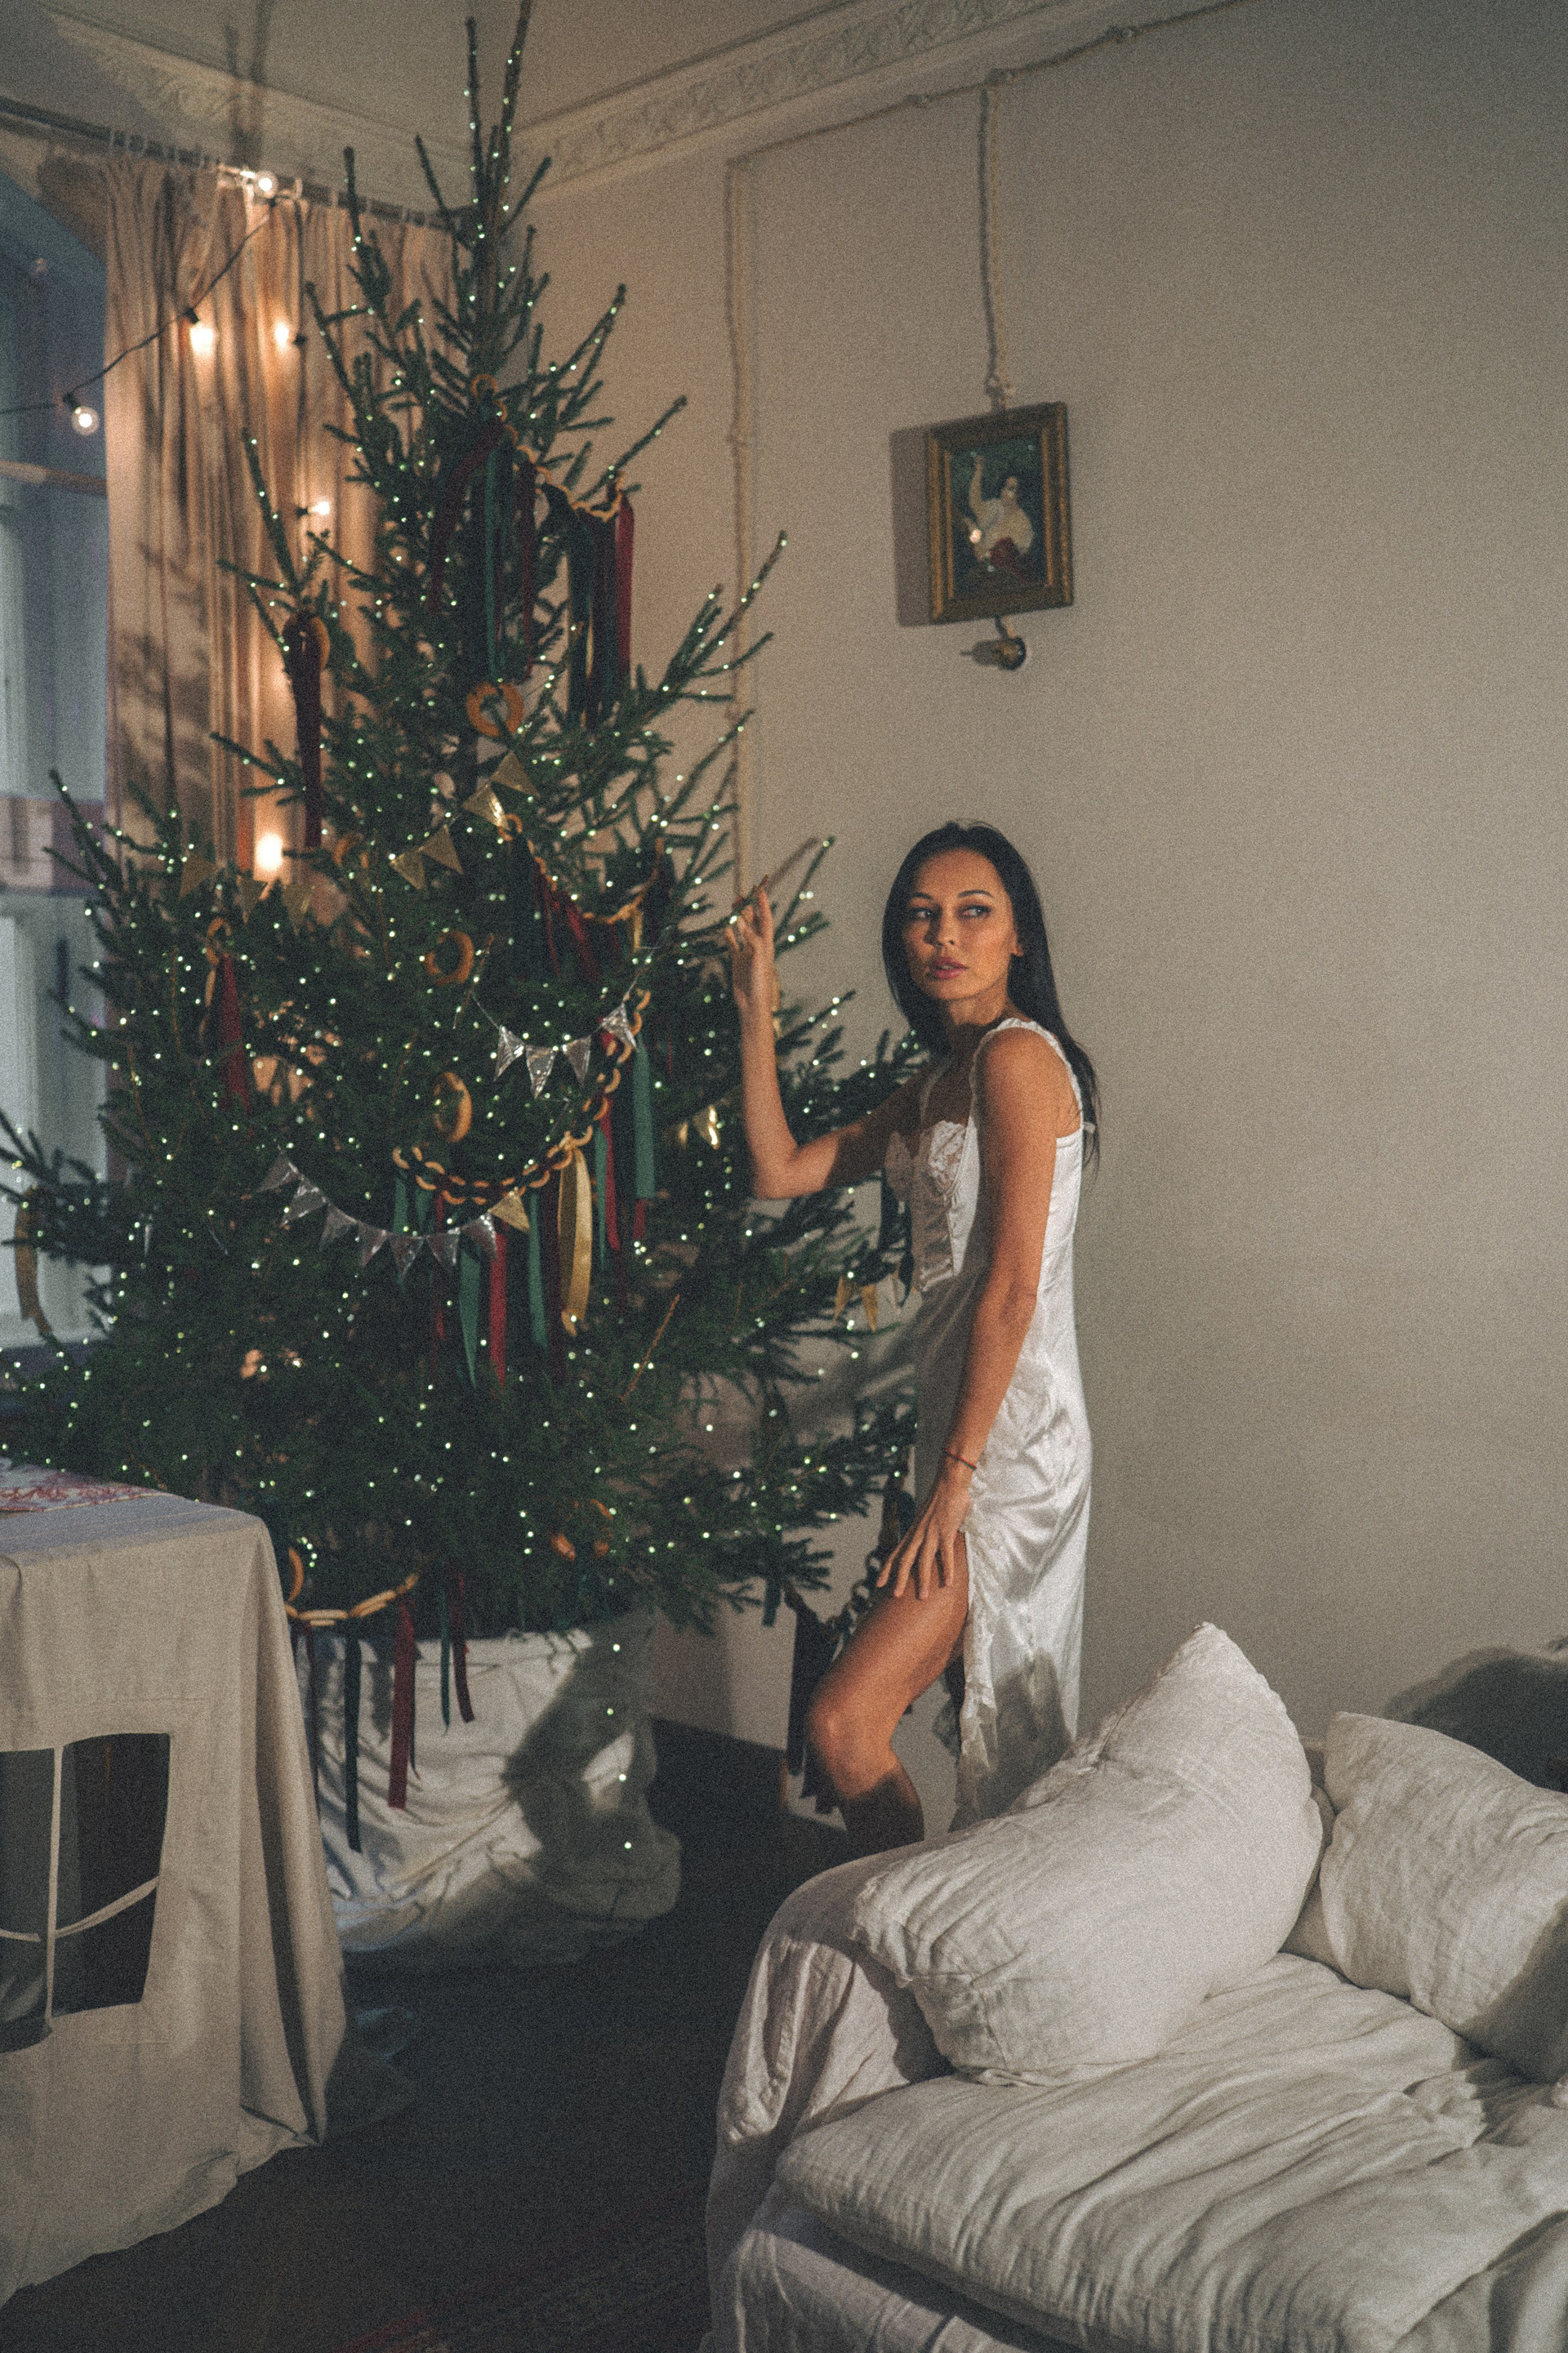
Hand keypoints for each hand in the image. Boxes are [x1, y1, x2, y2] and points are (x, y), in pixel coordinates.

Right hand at [725, 882, 775, 1024]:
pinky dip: (729, 936)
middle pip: (753, 922)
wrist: (753, 1004)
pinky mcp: (737, 961)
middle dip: (748, 909)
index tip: (759, 890)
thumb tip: (741, 921)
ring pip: (742, 931)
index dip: (763, 905)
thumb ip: (751, 939)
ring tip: (732, 907)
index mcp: (767, 944)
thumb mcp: (759, 959)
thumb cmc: (760, 983)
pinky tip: (725, 928)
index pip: (765, 919)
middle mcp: (758, 946)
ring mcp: (747, 953)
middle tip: (739, 896)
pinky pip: (732, 945)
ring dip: (738, 919)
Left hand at [876, 1459, 970, 1600]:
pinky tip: (948, 1583)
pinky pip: (946, 1555)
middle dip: (899, 1580)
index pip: (895, 1554)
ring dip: (923, 1580)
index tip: (878, 1585)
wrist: (948, 1483)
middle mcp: (918, 1535)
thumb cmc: (939, 1501)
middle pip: (905, 1561)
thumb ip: (923, 1532)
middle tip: (894, 1597)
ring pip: (924, 1561)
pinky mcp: (946, 1532)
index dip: (886, 1570)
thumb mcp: (925, 1519)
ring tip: (923, 1597)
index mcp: (912, 1532)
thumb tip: (924, 1544)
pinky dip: (947, 1569)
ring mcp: (931, 1534)